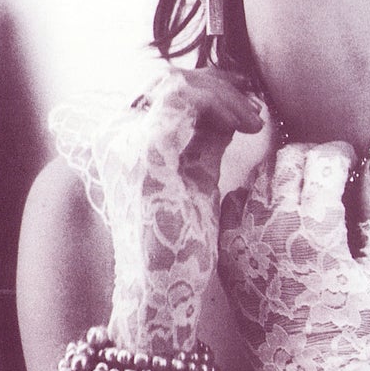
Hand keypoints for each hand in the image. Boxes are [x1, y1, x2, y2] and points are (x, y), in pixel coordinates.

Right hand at [92, 67, 263, 351]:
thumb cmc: (180, 241)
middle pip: (169, 79)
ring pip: (176, 83)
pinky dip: (220, 105)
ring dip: (224, 95)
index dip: (210, 84)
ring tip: (252, 121)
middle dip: (220, 86)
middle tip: (254, 107)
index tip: (247, 97)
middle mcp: (115, 138)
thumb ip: (205, 140)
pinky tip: (246, 128)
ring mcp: (125, 145)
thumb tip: (229, 106)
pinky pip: (181, 101)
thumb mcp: (197, 176)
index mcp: (124, 142)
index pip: (165, 88)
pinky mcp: (144, 157)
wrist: (164, 291)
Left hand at [217, 143, 369, 370]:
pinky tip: (276, 212)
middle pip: (287, 158)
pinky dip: (254, 196)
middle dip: (313, 157)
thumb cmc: (359, 325)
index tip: (352, 164)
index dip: (342, 154)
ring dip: (284, 173)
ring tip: (305, 190)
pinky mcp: (228, 257)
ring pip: (258, 176)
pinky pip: (233, 204)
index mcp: (316, 227)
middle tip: (330, 173)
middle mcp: (273, 226)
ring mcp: (244, 240)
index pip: (323, 158)